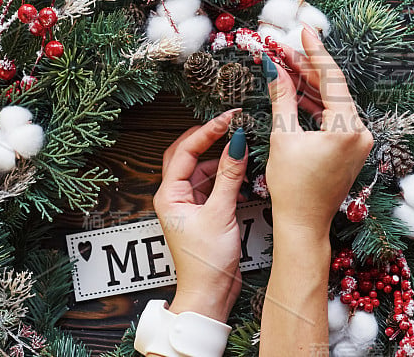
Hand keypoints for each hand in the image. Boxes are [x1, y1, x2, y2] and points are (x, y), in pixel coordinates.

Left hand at [153, 110, 247, 321]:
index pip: (185, 150)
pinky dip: (229, 178)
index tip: (228, 119)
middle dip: (210, 139)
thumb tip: (238, 143)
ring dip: (223, 160)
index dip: (207, 131)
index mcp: (169, 195)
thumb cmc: (207, 261)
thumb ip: (230, 176)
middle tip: (232, 124)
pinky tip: (245, 177)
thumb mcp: (221, 212)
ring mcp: (189, 204)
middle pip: (189, 155)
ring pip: (204, 170)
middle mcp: (175, 196)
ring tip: (244, 151)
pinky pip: (215, 185)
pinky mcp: (204, 212)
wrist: (210, 294)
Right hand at [262, 27, 373, 235]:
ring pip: (331, 101)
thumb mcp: (283, 136)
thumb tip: (275, 69)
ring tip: (283, 63)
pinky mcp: (351, 147)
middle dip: (305, 67)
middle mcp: (360, 132)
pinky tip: (295, 88)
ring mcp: (358, 140)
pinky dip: (314, 104)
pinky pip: (333, 116)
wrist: (304, 224)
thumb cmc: (292, 187)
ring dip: (308, 84)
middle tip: (282, 47)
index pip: (332, 78)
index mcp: (348, 128)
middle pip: (332, 88)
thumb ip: (282, 98)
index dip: (315, 52)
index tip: (304, 31)